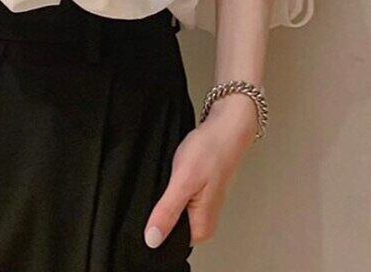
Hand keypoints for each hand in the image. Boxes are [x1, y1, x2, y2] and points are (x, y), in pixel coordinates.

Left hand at [143, 94, 257, 247]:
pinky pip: (175, 197)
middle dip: (158, 210)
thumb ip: (167, 211)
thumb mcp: (182, 182)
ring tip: (163, 180)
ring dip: (162, 197)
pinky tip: (167, 176)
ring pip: (170, 210)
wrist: (225, 127)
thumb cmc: (209, 151)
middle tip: (158, 187)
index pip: (168, 243)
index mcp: (201, 228)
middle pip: (169, 227)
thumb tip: (152, 240)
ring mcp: (199, 207)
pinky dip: (168, 188)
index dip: (153, 228)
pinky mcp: (196, 193)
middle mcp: (202, 222)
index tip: (145, 210)